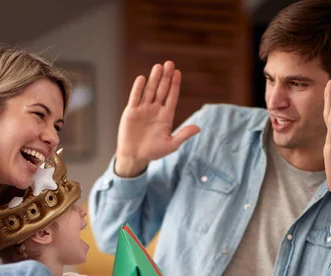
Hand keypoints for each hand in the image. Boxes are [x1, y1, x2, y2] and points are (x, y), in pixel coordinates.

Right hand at [115, 61, 199, 176]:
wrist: (135, 156)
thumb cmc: (153, 152)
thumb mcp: (171, 145)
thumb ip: (183, 135)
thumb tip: (198, 128)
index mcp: (166, 116)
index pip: (172, 97)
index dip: (175, 85)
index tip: (178, 73)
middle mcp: (155, 110)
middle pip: (162, 90)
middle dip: (165, 77)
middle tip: (169, 63)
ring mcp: (143, 109)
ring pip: (150, 91)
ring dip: (154, 79)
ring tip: (158, 67)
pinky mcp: (132, 112)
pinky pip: (135, 97)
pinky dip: (138, 88)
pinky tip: (142, 79)